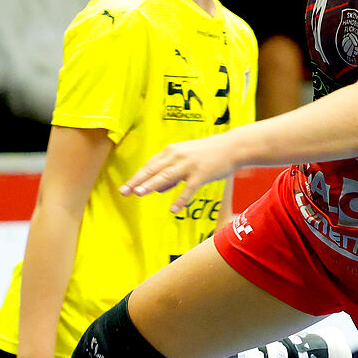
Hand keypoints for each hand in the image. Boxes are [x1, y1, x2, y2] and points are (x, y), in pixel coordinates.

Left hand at [120, 131, 241, 211]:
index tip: (125, 187)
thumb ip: (172, 172)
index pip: (150, 165)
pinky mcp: (201, 174)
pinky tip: (173, 210)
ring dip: (152, 185)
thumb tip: (157, 188)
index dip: (137, 177)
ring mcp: (189, 165)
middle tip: (124, 192)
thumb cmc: (209, 153)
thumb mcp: (187, 159)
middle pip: (153, 170)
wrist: (232, 147)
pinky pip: (188, 189)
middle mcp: (177, 156)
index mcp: (171, 151)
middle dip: (138, 181)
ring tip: (139, 193)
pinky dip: (180, 199)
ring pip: (166, 176)